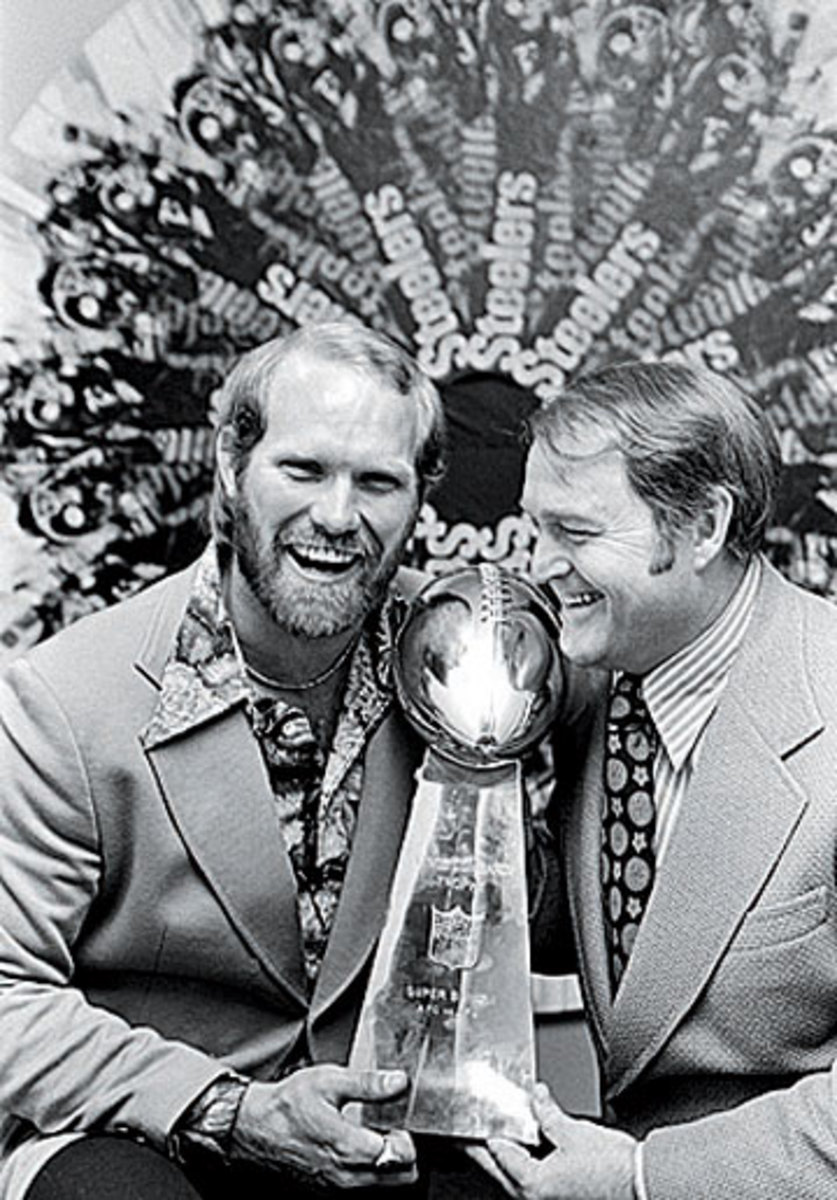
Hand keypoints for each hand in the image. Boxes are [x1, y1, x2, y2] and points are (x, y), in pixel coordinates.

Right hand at [230, 1063, 416, 1188]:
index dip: (407, 1135)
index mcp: (351, 1149)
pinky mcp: (328, 1190)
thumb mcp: (329, 1081)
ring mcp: (337, 1187)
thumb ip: (368, 1084)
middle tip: (388, 1127)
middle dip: (401, 1152)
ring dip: (385, 1162)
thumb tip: (399, 1082)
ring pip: (382, 1184)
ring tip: (369, 1134)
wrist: (255, 1127)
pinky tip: (352, 1145)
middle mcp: (347, 1176)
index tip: (398, 1120)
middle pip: (400, 1177)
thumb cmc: (288, 1105)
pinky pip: (361, 1186)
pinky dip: (365, 1169)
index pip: (403, 1157)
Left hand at [469, 1083, 635, 1199]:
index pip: (495, 1152)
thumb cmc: (615, 1169)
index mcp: (532, 1183)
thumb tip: (536, 1096)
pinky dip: (527, 1162)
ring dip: (507, 1155)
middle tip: (475, 1129)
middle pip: (499, 1169)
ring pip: (515, 1176)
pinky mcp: (561, 1198)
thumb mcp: (574, 1132)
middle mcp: (536, 1198)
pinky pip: (533, 1179)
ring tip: (503, 1132)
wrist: (643, 1185)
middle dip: (487, 1147)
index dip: (479, 1132)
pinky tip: (532, 1146)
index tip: (468, 1122)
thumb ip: (547, 1112)